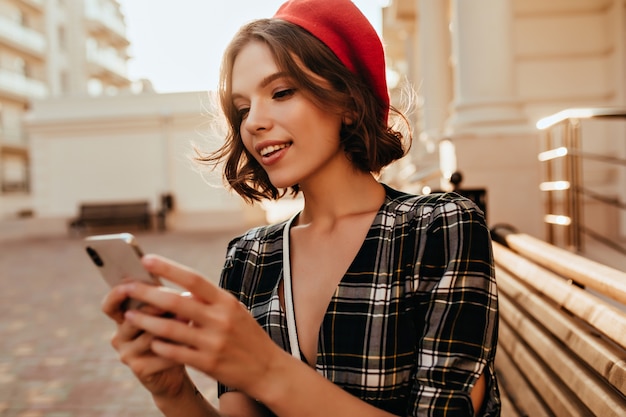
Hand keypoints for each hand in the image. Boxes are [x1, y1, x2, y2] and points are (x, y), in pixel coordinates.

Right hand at [101, 283, 189, 397]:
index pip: (109, 305)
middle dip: (154, 308)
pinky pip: (160, 353)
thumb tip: (173, 286)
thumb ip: (162, 299)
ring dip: (170, 327)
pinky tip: (190, 342)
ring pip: (148, 336)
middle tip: (174, 300)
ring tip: (189, 319)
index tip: (129, 285)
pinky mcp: (140, 369)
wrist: (176, 367)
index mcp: (123, 319)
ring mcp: (127, 354)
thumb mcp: (165, 314)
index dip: (116, 295)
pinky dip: (177, 347)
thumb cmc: (172, 333)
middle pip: (132, 319)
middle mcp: (119, 337)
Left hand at [116, 254, 283, 397]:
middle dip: (147, 293)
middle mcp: (220, 319)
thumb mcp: (235, 312)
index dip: (168, 268)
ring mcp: (213, 342)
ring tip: (128, 316)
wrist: (268, 369)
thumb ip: (210, 301)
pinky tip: (151, 342)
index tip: (146, 259)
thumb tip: (182, 288)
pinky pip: (176, 353)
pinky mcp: (208, 363)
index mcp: (226, 302)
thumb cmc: (247, 336)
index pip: (194, 279)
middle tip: (126, 287)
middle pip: (176, 301)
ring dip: (146, 321)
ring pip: (170, 329)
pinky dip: (160, 346)